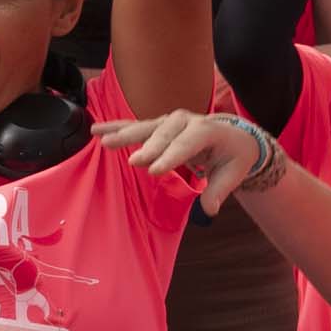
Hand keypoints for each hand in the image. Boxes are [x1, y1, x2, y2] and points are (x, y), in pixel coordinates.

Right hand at [116, 112, 279, 217]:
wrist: (233, 136)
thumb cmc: (233, 156)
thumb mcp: (233, 173)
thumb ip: (219, 190)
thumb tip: (210, 210)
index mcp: (208, 130)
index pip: (187, 143)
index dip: (171, 157)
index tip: (155, 170)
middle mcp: (187, 120)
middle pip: (164, 134)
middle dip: (149, 148)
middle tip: (135, 162)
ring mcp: (170, 120)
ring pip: (146, 127)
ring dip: (124, 134)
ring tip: (105, 142)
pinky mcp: (158, 124)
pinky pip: (135, 125)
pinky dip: (116, 127)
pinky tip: (97, 130)